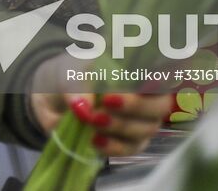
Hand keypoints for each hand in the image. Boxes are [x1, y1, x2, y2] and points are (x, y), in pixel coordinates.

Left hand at [28, 53, 171, 157]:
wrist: (54, 97)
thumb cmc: (71, 75)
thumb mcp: (68, 72)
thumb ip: (75, 86)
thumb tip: (83, 108)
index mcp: (136, 69)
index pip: (162, 72)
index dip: (160, 77)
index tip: (141, 78)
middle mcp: (146, 96)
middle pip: (161, 105)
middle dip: (136, 105)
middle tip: (107, 101)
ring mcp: (140, 121)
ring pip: (146, 129)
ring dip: (120, 126)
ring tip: (93, 120)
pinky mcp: (129, 142)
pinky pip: (131, 148)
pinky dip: (113, 146)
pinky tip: (94, 140)